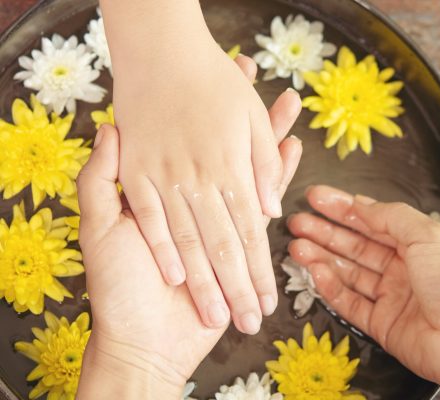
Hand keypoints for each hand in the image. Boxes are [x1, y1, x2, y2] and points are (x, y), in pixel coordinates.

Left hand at [76, 62, 301, 396]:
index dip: (205, 109)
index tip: (226, 75)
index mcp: (164, 193)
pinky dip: (279, 178)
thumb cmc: (116, 286)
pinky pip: (263, 203)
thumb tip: (111, 130)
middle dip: (248, 118)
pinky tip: (294, 151)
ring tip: (290, 106)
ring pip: (251, 170)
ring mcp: (222, 219)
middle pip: (227, 151)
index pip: (192, 140)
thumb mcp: (99, 228)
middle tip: (266, 82)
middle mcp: (196, 201)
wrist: (143, 338)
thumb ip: (100, 180)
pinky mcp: (242, 241)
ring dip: (271, 139)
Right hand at [287, 185, 439, 399]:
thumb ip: (391, 217)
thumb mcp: (428, 235)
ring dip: (322, 257)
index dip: (344, 207)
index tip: (317, 198)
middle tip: (298, 222)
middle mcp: (404, 267)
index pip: (374, 220)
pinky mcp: (382, 323)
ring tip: (296, 246)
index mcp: (419, 242)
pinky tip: (315, 272)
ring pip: (349, 272)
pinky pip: (350, 302)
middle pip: (356, 245)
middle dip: (326, 231)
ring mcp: (392, 296)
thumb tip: (361, 203)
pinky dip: (331, 287)